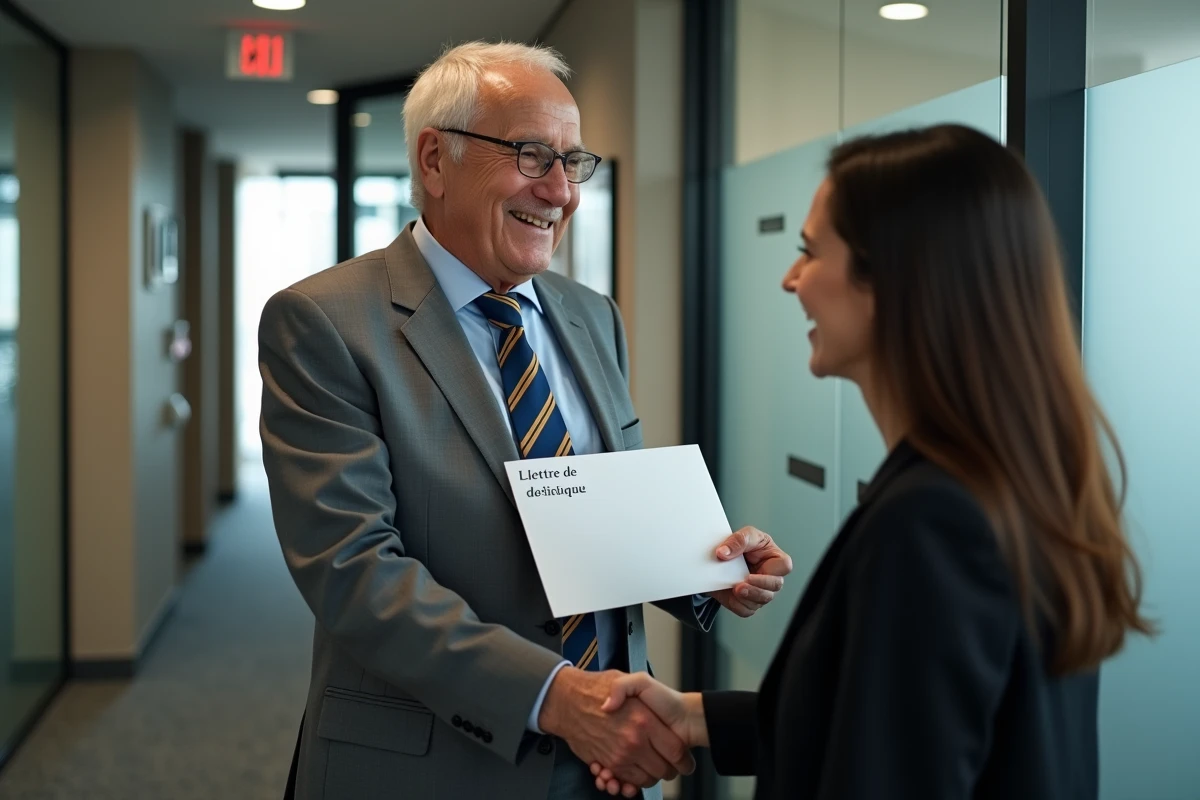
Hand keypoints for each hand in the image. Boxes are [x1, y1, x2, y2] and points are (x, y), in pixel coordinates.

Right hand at [538, 668, 694, 790]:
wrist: (567, 700)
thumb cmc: (596, 688)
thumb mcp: (625, 677)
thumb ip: (636, 686)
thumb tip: (638, 707)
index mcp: (644, 721)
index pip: (676, 751)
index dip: (684, 759)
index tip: (684, 758)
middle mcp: (633, 742)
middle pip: (664, 770)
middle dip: (670, 770)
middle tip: (670, 763)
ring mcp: (619, 755)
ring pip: (646, 779)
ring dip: (651, 778)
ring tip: (652, 767)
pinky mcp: (606, 762)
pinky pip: (625, 781)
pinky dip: (630, 782)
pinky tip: (632, 773)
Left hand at [711, 526, 792, 616]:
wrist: (723, 557)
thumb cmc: (745, 544)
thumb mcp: (745, 534)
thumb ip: (738, 540)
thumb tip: (724, 552)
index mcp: (776, 559)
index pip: (784, 567)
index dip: (769, 574)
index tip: (750, 576)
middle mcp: (771, 578)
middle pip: (774, 589)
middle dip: (757, 590)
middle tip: (741, 586)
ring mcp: (760, 592)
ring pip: (760, 602)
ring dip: (746, 598)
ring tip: (735, 589)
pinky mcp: (747, 601)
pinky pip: (745, 610)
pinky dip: (736, 604)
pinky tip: (731, 595)